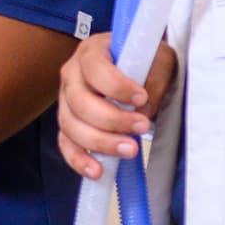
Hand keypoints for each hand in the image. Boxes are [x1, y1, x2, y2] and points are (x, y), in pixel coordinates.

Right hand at [56, 32, 176, 179]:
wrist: (139, 66)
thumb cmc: (146, 61)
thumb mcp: (158, 59)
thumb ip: (154, 79)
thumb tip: (144, 109)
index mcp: (91, 52)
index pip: (95, 69)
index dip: (116, 86)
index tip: (142, 97)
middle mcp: (71, 74)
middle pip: (80, 101)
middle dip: (112, 119)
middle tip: (142, 127)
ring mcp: (65, 100)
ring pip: (71, 125)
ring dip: (100, 142)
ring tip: (130, 150)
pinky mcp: (69, 123)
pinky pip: (66, 144)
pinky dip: (79, 159)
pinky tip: (97, 171)